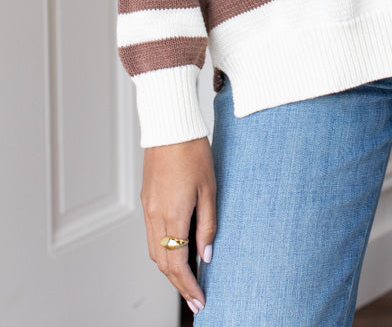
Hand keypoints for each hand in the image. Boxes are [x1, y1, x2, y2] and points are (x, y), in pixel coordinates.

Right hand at [141, 136, 216, 315]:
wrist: (170, 126)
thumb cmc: (194, 152)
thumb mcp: (210, 189)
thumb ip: (208, 225)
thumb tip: (206, 256)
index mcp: (173, 215)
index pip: (177, 264)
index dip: (188, 286)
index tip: (200, 300)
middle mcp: (155, 216)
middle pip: (163, 263)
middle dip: (179, 284)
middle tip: (195, 298)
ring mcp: (148, 208)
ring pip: (155, 251)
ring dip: (170, 269)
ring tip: (189, 280)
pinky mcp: (146, 200)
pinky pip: (152, 235)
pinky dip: (163, 251)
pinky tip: (178, 252)